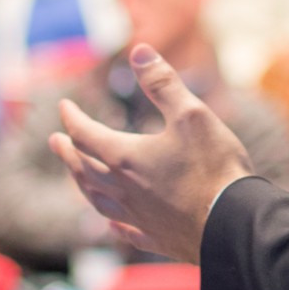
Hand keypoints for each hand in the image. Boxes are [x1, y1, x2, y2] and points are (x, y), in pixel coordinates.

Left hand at [50, 45, 252, 263]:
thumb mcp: (192, 114)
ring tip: (76, 176)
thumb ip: (162, 83)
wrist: (233, 224)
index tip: (64, 106)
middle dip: (67, 152)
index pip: (86, 134)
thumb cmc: (214, 167)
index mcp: (126, 157)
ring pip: (97, 200)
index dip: (72, 117)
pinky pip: (125, 231)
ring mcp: (138, 217)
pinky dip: (112, 223)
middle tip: (55, 142)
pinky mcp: (156, 238)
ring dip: (81, 185)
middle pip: (83, 169)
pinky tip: (110, 223)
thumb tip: (139, 51)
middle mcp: (124, 189)